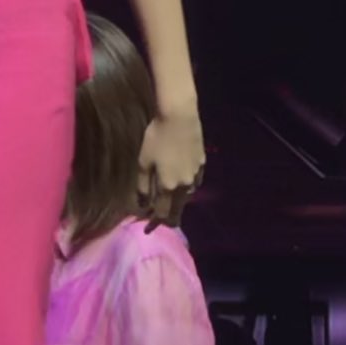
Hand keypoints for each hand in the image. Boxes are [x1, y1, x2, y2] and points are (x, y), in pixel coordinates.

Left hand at [138, 109, 205, 229]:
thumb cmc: (156, 137)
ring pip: (187, 197)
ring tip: (170, 202)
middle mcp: (184, 185)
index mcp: (168, 186)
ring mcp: (195, 175)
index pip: (162, 213)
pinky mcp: (202, 164)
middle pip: (178, 210)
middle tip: (161, 222)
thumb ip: (143, 186)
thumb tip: (143, 204)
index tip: (147, 228)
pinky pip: (194, 183)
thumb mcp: (144, 162)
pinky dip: (186, 188)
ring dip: (178, 202)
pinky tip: (182, 184)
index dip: (154, 223)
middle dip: (169, 219)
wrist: (179, 117)